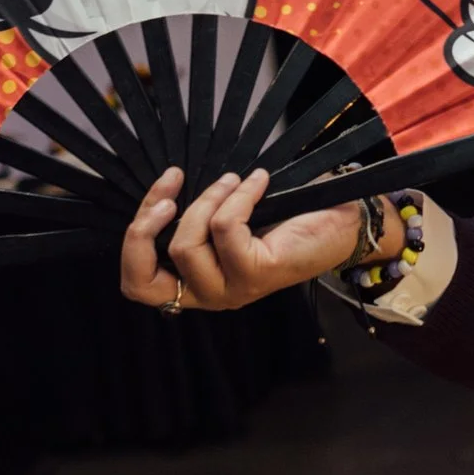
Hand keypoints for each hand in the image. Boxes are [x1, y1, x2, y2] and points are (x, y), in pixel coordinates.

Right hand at [119, 166, 397, 312]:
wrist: (339, 226)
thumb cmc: (284, 218)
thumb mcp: (227, 218)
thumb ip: (196, 212)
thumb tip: (168, 181)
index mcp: (194, 283)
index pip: (137, 284)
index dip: (133, 243)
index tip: (158, 198)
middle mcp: (208, 295)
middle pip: (144, 276)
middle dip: (145, 226)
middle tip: (170, 185)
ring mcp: (232, 290)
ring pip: (186, 244)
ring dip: (205, 199)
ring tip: (234, 179)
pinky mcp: (257, 274)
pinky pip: (226, 227)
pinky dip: (239, 195)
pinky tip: (258, 181)